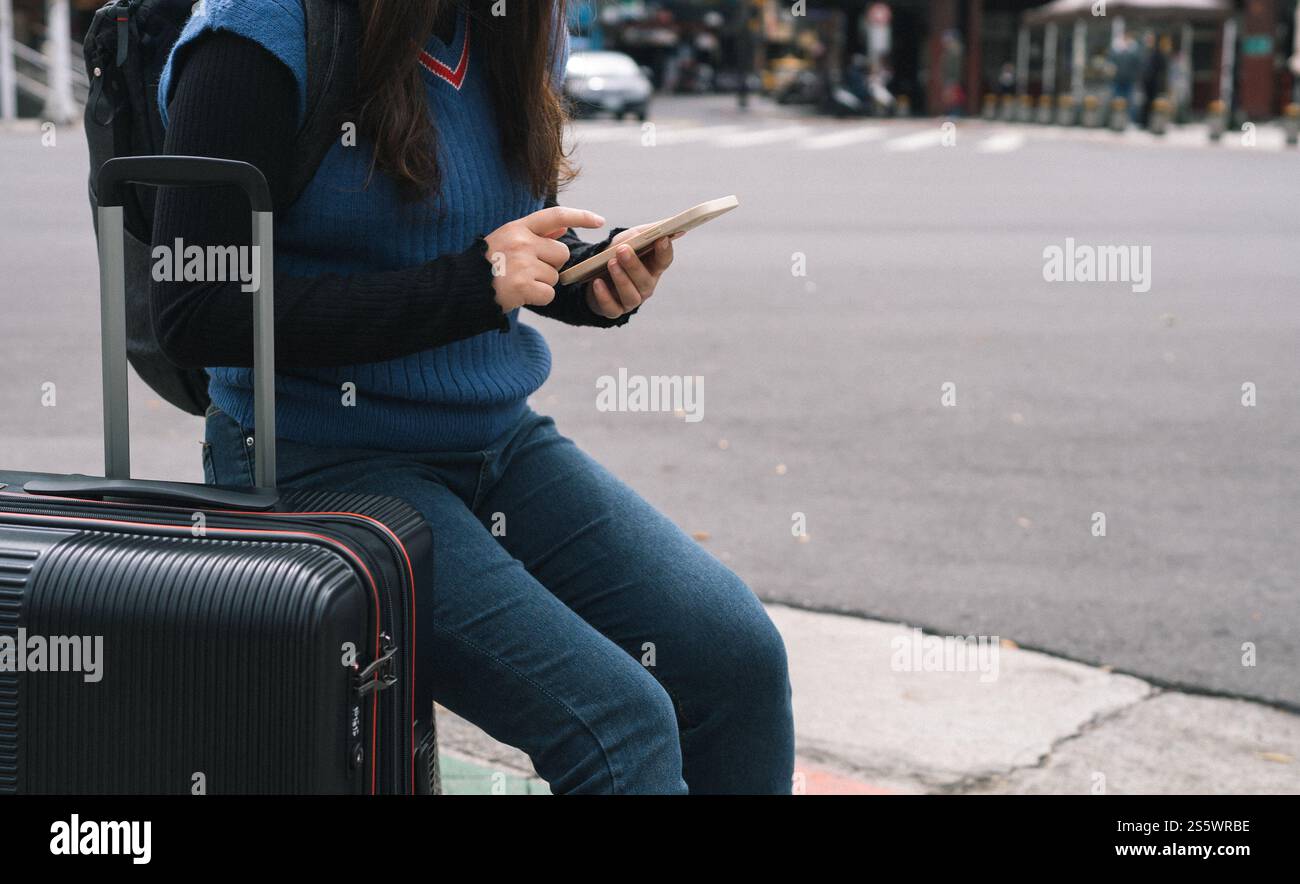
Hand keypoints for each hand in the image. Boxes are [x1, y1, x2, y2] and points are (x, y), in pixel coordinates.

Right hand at [486, 206, 604, 312]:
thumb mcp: (508, 239)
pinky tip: (521, 294)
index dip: (581, 217)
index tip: (600, 221)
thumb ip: (537, 233)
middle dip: (553, 264)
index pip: (556, 215)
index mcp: (518, 227)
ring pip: (555, 276)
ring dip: (543, 283)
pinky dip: (539, 298)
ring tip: (520, 281)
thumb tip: (564, 225)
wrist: (463, 287)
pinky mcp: (522, 286)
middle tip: (529, 270)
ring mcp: (522, 264)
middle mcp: (522, 242)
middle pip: (562, 253)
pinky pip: (549, 294)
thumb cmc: (489, 263)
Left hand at [585, 226, 680, 318]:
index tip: (661, 239)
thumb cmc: (618, 253)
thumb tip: (666, 224)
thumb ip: (647, 231)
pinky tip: (597, 282)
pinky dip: (604, 296)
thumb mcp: (630, 238)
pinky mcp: (614, 310)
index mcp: (653, 268)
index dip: (664, 251)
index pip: (664, 261)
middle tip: (622, 249)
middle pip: (645, 279)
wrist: (595, 272)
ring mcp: (631, 300)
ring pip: (630, 295)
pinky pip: (611, 307)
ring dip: (621, 279)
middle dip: (633, 264)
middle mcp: (646, 286)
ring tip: (610, 263)